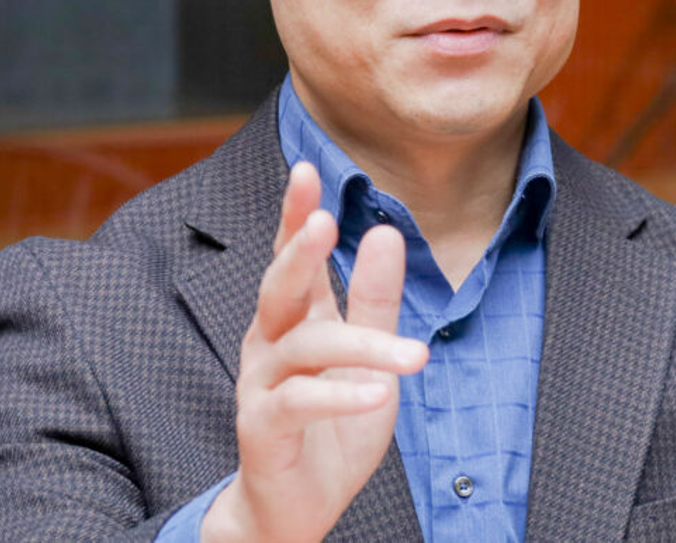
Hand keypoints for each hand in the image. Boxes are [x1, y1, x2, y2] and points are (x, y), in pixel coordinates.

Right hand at [202, 162, 428, 541]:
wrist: (295, 507)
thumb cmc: (332, 426)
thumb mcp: (369, 359)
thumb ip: (376, 300)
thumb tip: (387, 232)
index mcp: (294, 321)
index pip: (294, 258)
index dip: (297, 215)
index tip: (306, 169)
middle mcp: (269, 345)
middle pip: (279, 288)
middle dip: (299, 251)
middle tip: (325, 220)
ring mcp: (261, 386)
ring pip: (305, 348)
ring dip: (362, 346)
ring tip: (414, 354)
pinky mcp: (262, 429)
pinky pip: (299, 404)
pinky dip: (341, 396)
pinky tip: (379, 393)